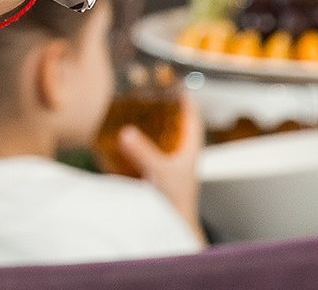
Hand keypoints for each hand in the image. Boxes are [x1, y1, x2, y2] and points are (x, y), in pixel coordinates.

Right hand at [114, 93, 204, 242]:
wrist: (172, 231)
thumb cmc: (176, 204)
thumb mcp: (159, 171)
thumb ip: (143, 151)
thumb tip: (126, 131)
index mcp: (190, 152)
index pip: (193, 120)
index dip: (187, 102)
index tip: (179, 86)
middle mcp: (181, 159)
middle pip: (176, 129)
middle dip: (166, 113)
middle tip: (152, 95)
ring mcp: (169, 170)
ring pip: (162, 143)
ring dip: (151, 130)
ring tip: (136, 114)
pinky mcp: (156, 181)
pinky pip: (148, 158)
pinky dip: (138, 148)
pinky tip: (124, 144)